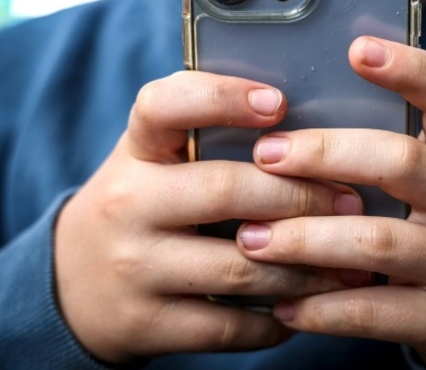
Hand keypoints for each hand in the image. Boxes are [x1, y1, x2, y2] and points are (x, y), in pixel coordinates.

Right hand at [54, 71, 364, 362]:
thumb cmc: (143, 205)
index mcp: (136, 150)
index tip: (278, 102)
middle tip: (352, 201)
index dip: (222, 98)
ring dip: (306, 266)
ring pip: (240, 266)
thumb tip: (311, 131)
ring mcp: (134, 267)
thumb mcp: (156, 161)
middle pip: (224, 190)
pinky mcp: (147, 323)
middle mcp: (127, 203)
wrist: (73, 283)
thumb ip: (209, 138)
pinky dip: (280, 317)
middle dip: (300, 196)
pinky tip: (308, 307)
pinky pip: (231, 325)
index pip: (164, 105)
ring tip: (349, 261)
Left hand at [236, 37, 425, 368]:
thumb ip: (382, 144)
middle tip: (266, 154)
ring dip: (306, 237)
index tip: (357, 48)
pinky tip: (281, 304)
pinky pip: (375, 311)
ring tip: (250, 237)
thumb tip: (288, 111)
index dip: (411, 70)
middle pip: (402, 163)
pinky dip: (321, 308)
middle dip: (327, 155)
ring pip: (379, 241)